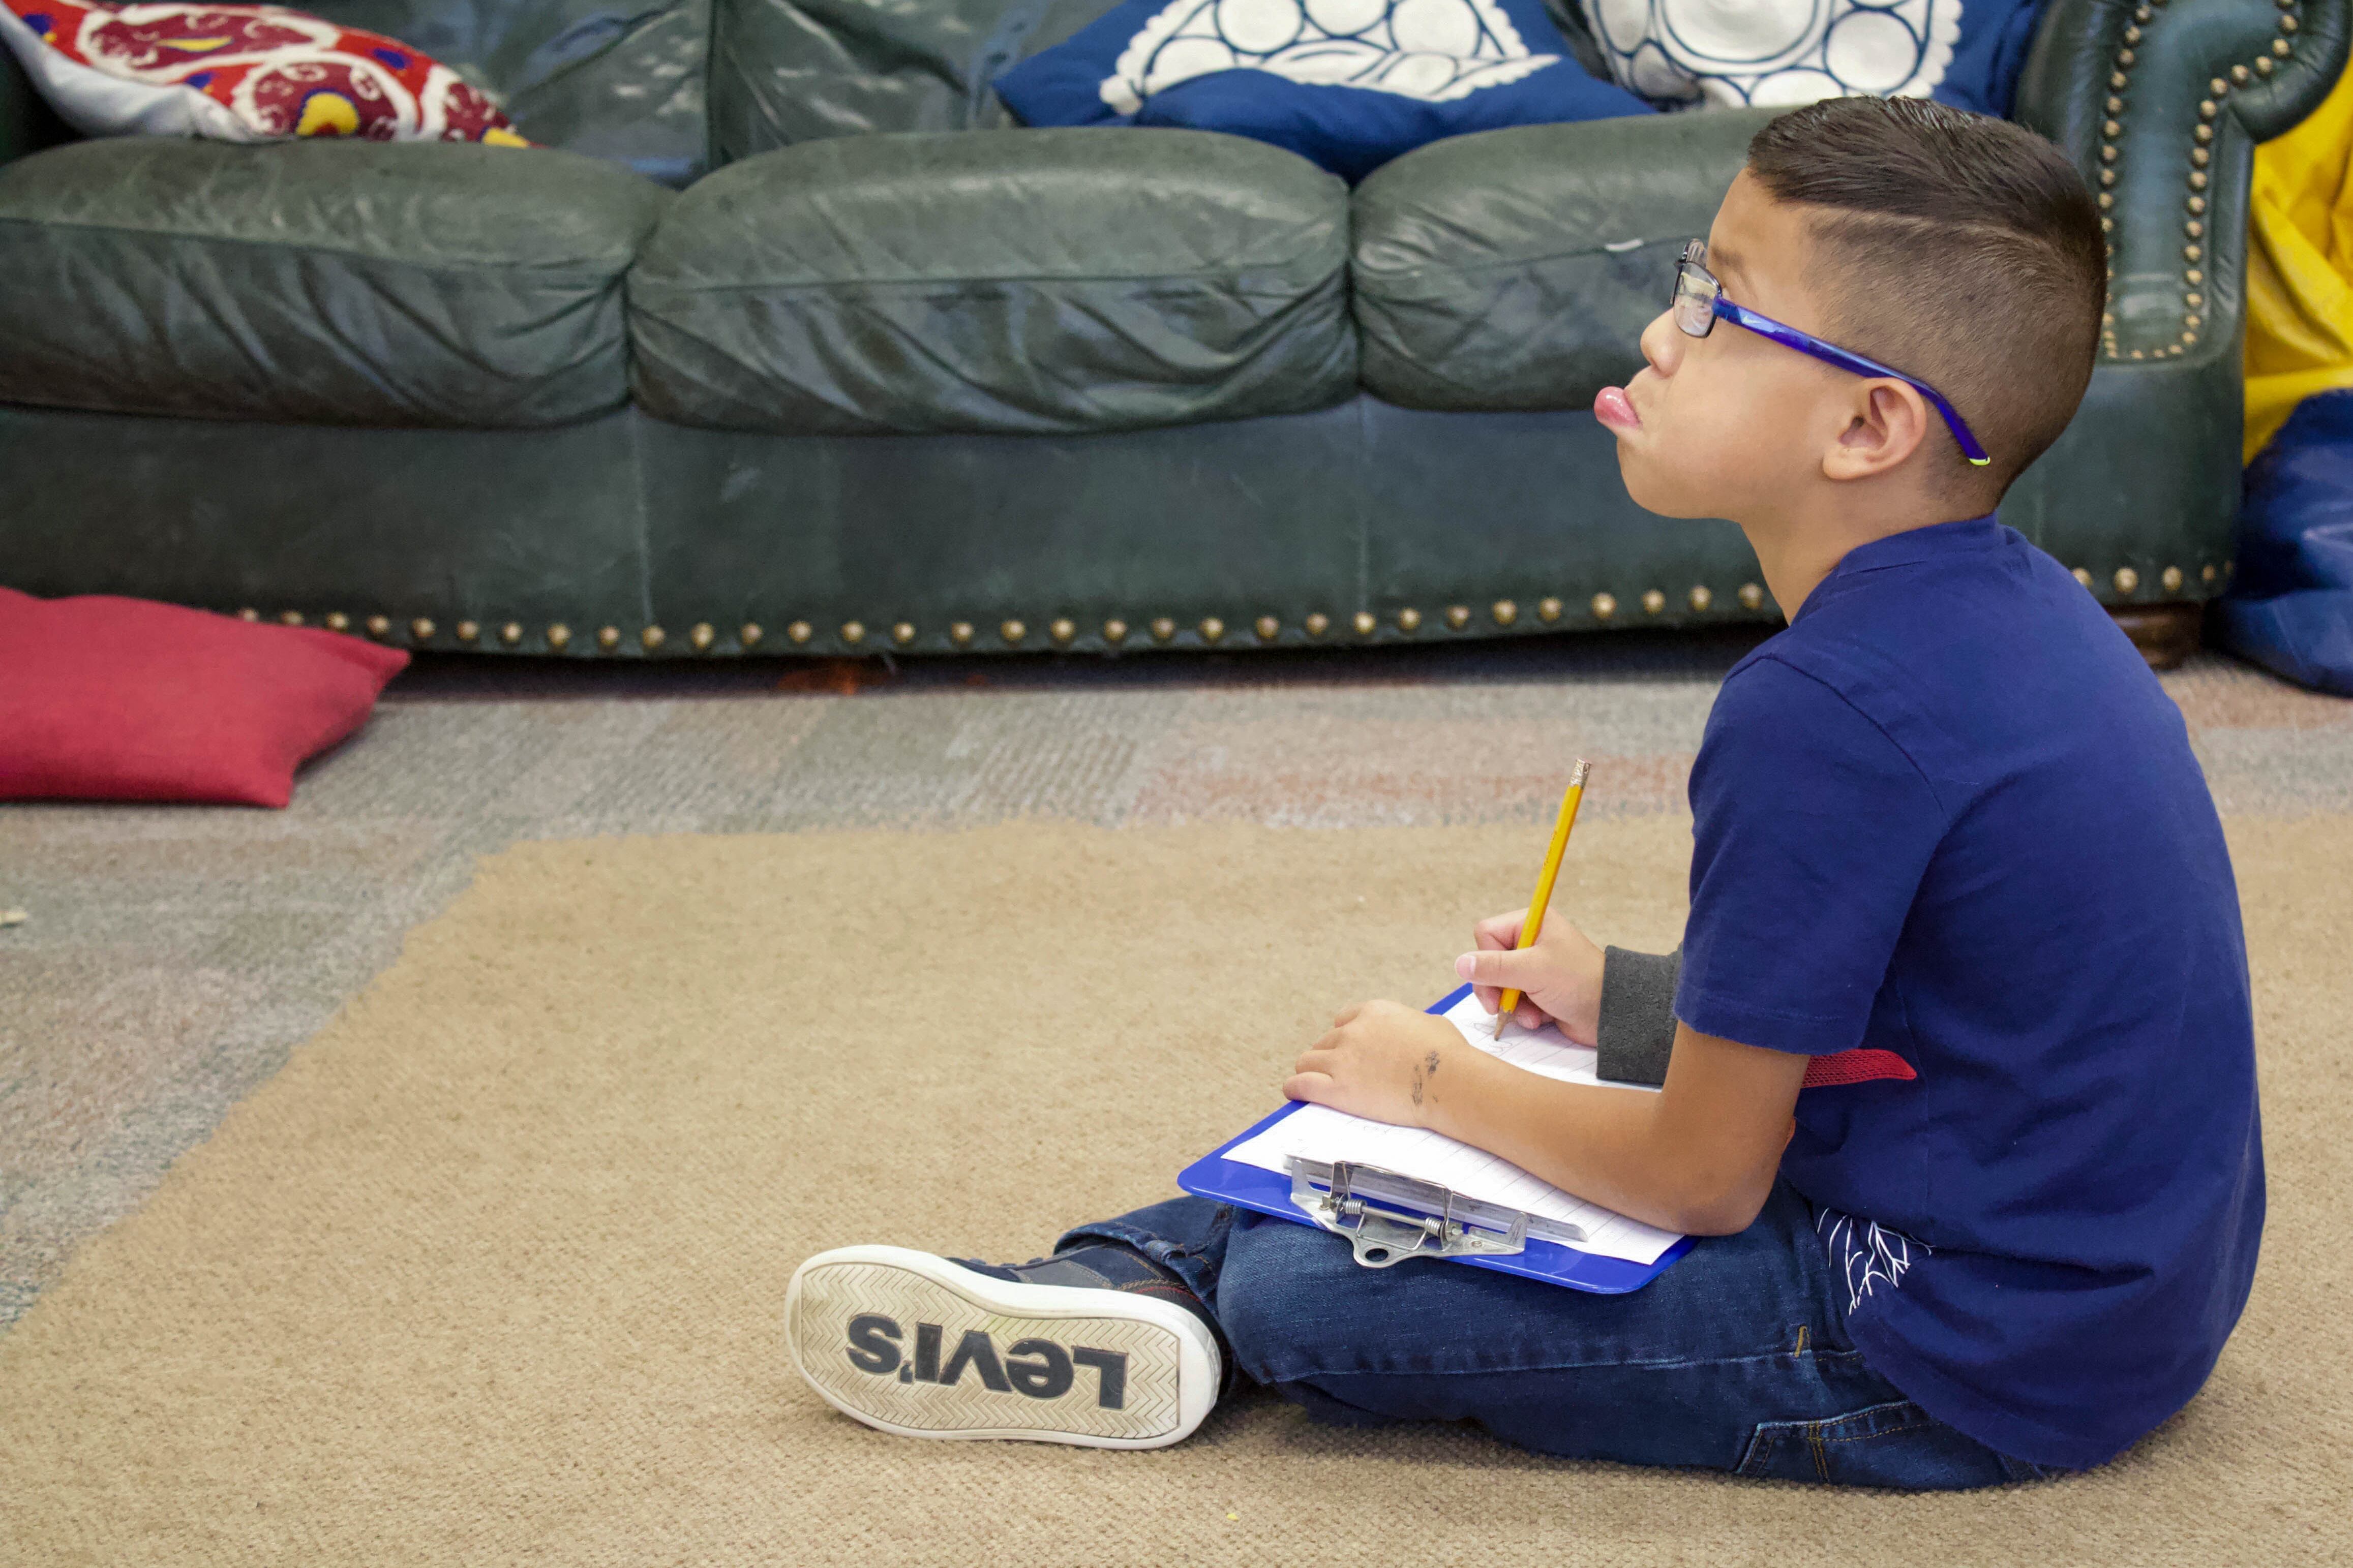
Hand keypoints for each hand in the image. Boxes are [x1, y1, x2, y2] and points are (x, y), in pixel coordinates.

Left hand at [1284, 1000, 1467, 1129]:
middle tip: (1337, 1073)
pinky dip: (1295, 1088)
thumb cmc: (1450, 1056)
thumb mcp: (1432, 1024)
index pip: (1343, 1020)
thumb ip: (1412, 1024)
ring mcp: (1343, 1059)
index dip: (1344, 1037)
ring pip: (1307, 1061)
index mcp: (1374, 1012)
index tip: (1348, 1049)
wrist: (1450, 1082)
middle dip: (1330, 1056)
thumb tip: (1416, 1029)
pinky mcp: (1338, 1088)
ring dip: (1310, 1071)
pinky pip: (1301, 1085)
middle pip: (1325, 1042)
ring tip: (1312, 1083)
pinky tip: (1295, 1093)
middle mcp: (1353, 1031)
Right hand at [1453, 908, 1606, 1044]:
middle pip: (1488, 962)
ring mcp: (1534, 968)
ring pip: (1498, 985)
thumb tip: (1461, 964)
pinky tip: (1539, 1019)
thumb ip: (1495, 967)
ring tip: (1530, 1014)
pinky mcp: (1538, 991)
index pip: (1486, 933)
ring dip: (1511, 1004)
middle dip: (1495, 988)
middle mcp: (1531, 943)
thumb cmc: (1579, 982)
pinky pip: (1513, 1001)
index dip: (1487, 957)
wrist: (1612, 1014)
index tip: (1498, 977)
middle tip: (1499, 1006)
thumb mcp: (1534, 970)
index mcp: (1532, 924)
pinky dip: (1523, 1013)